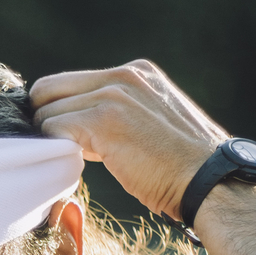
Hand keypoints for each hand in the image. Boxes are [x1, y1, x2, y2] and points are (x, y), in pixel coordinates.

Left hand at [29, 61, 229, 219]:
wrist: (211, 182)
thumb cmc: (184, 168)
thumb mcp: (153, 123)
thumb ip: (118, 114)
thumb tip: (77, 128)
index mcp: (137, 72)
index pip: (72, 81)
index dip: (58, 108)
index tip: (60, 135)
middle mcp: (124, 75)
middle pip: (50, 89)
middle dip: (45, 120)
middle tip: (53, 150)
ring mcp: (114, 95)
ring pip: (48, 111)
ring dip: (50, 139)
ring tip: (69, 161)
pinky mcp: (104, 120)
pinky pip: (54, 129)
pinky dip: (53, 149)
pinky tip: (72, 165)